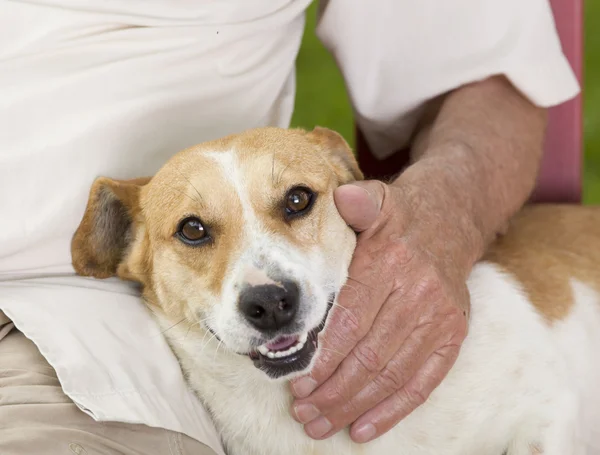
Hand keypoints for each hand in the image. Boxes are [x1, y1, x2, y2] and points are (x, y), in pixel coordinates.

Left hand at [289, 179, 469, 442]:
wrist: (453, 219)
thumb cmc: (401, 215)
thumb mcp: (379, 198)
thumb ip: (359, 202)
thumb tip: (341, 197)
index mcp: (393, 263)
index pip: (351, 320)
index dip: (323, 356)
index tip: (297, 381)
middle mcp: (420, 294)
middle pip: (369, 354)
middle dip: (332, 390)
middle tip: (302, 411)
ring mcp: (441, 318)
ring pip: (392, 374)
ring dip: (354, 406)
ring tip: (321, 424)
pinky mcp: (453, 336)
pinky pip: (424, 382)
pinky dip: (393, 411)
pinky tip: (364, 429)